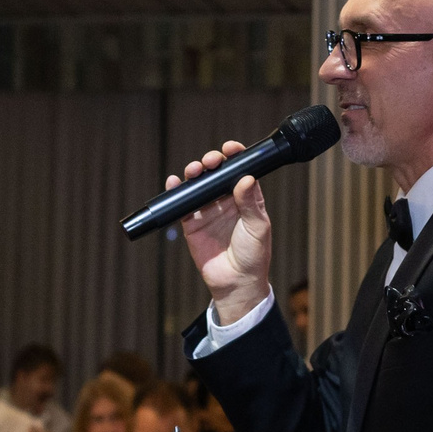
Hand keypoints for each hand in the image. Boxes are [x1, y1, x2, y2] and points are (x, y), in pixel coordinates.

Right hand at [169, 141, 273, 326]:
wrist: (236, 283)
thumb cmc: (254, 256)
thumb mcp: (258, 228)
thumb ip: (250, 204)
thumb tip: (246, 178)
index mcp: (246, 198)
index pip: (239, 170)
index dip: (235, 156)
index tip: (230, 149)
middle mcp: (226, 200)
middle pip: (216, 173)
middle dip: (211, 162)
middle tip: (210, 161)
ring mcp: (208, 210)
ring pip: (198, 184)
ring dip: (194, 172)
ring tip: (194, 170)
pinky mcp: (192, 222)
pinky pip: (182, 203)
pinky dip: (176, 191)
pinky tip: (174, 182)